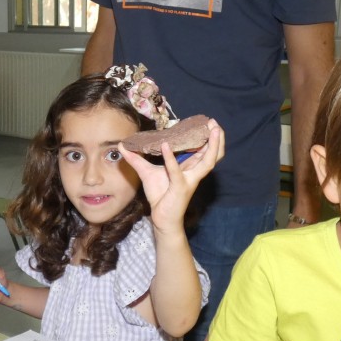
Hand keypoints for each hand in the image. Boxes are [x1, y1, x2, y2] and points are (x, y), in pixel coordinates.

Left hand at [117, 119, 224, 233]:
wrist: (161, 218)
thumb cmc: (159, 195)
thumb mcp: (146, 172)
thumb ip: (136, 158)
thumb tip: (122, 145)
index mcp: (191, 168)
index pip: (205, 151)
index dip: (210, 137)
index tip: (208, 122)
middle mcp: (194, 173)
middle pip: (214, 154)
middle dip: (218, 138)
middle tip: (214, 123)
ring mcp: (189, 181)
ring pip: (207, 162)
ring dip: (211, 145)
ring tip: (209, 130)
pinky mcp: (180, 188)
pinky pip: (176, 172)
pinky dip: (170, 159)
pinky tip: (165, 145)